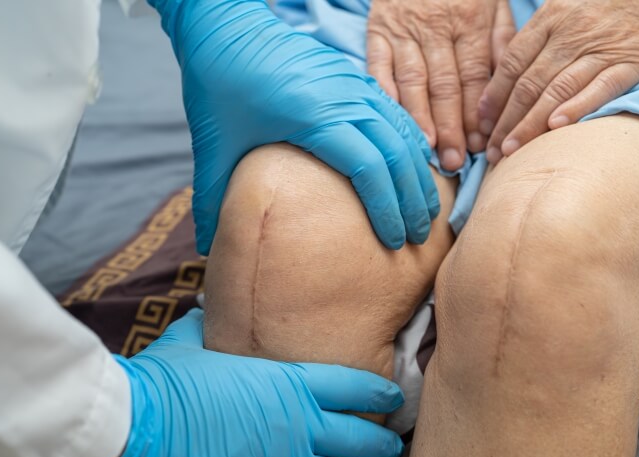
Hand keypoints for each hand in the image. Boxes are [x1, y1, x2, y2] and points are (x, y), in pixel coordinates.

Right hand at [76, 309, 404, 456]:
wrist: (131, 432)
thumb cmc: (160, 386)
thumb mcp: (190, 342)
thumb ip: (212, 329)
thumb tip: (209, 313)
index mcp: (287, 381)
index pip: (353, 385)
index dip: (379, 392)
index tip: (390, 396)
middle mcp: (298, 424)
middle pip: (361, 435)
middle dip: (382, 441)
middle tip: (391, 445)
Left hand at [150, 0, 438, 254]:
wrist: (223, 25)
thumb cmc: (216, 84)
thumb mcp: (212, 146)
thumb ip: (213, 201)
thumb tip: (211, 250)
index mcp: (314, 117)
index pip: (369, 169)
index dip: (387, 208)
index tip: (394, 241)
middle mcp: (344, 98)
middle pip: (396, 153)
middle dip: (412, 198)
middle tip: (420, 237)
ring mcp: (353, 83)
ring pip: (403, 131)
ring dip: (418, 172)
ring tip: (427, 210)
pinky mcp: (353, 76)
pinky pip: (395, 113)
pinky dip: (412, 142)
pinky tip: (418, 167)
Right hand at [367, 0, 515, 167]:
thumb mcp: (493, 2)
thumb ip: (500, 41)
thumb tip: (504, 87)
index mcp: (469, 22)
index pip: (473, 78)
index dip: (476, 114)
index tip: (479, 144)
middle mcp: (436, 29)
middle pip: (444, 86)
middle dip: (450, 127)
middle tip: (453, 161)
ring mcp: (403, 31)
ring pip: (412, 81)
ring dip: (419, 118)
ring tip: (426, 148)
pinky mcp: (377, 31)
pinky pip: (378, 67)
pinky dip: (384, 94)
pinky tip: (391, 120)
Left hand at [478, 0, 638, 162]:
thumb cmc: (612, 1)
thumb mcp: (567, 6)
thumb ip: (539, 37)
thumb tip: (506, 72)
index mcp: (551, 19)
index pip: (512, 64)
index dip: (493, 97)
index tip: (480, 124)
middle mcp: (571, 35)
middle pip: (528, 84)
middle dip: (505, 121)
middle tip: (491, 151)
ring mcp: (601, 49)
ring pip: (556, 90)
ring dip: (529, 124)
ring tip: (511, 150)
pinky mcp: (632, 61)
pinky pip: (600, 86)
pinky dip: (577, 106)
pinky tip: (557, 127)